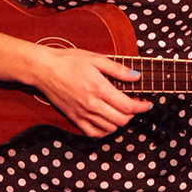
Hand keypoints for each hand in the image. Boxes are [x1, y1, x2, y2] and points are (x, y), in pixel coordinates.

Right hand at [31, 47, 153, 137]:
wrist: (44, 69)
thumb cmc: (69, 61)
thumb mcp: (96, 58)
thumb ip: (118, 69)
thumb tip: (137, 76)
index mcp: (99, 89)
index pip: (128, 106)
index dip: (142, 107)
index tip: (147, 103)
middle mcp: (92, 105)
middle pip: (122, 120)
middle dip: (133, 114)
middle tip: (134, 103)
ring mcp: (82, 113)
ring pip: (110, 128)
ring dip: (120, 121)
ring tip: (121, 110)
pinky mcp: (74, 118)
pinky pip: (93, 133)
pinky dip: (104, 130)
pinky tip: (107, 120)